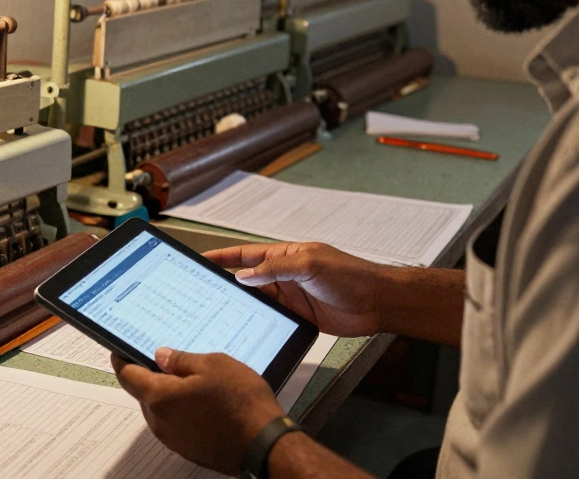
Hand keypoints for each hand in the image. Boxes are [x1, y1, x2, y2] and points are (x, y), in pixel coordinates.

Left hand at [112, 348, 282, 474]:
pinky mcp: (189, 449)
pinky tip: (205, 401)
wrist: (264, 444)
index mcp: (160, 397)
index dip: (122, 359)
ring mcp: (174, 439)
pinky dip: (182, 410)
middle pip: (144, 393)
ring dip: (170, 394)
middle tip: (168, 359)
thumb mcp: (213, 365)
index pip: (127, 376)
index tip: (120, 350)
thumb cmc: (241, 403)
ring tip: (195, 380)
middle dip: (151, 376)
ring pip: (161, 410)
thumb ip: (181, 359)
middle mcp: (161, 422)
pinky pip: (176, 424)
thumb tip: (161, 356)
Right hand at [204, 243, 386, 337]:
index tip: (201, 259)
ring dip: (240, 303)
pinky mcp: (296, 316)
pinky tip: (243, 324)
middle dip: (225, 282)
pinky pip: (270, 317)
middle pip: (248, 278)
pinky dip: (256, 319)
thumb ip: (276, 268)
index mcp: (285, 255)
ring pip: (257, 299)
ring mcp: (289, 297)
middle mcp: (284, 275)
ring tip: (215, 310)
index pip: (247, 255)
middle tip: (202, 290)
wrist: (376, 303)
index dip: (223, 257)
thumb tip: (244, 275)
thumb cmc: (349, 276)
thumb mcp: (310, 265)